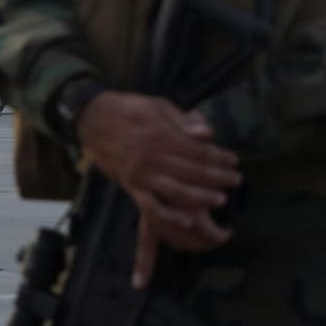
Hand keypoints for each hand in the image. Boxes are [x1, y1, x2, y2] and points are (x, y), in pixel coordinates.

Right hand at [74, 91, 240, 283]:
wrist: (90, 119)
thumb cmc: (126, 109)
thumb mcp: (156, 105)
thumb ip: (182, 121)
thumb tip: (207, 134)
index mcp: (160, 135)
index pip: (198, 151)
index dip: (219, 157)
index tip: (233, 161)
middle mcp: (152, 158)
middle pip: (192, 172)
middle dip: (218, 178)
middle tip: (235, 180)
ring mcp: (141, 175)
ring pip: (177, 191)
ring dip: (201, 197)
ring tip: (220, 199)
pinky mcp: (130, 186)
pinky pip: (150, 206)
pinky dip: (168, 215)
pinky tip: (186, 220)